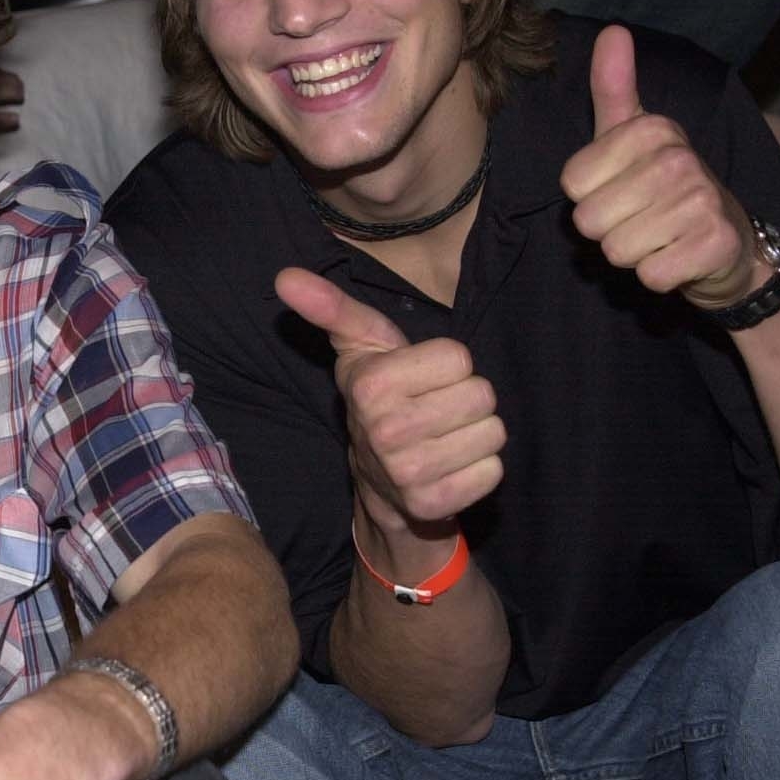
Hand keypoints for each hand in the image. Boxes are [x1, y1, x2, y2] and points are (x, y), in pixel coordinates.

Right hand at [274, 266, 503, 543]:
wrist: (379, 480)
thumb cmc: (379, 396)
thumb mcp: (360, 346)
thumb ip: (330, 307)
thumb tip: (285, 276)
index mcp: (371, 385)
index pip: (459, 357)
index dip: (448, 366)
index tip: (422, 379)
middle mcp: (387, 430)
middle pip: (482, 394)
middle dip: (466, 398)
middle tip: (437, 409)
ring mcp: (409, 472)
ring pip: (493, 432)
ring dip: (476, 434)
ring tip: (445, 437)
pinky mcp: (434, 503)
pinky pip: (493, 471)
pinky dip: (480, 468)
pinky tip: (451, 466)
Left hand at [561, 25, 760, 310]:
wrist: (730, 246)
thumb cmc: (666, 189)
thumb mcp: (633, 136)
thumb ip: (614, 87)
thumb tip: (613, 30)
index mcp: (653, 129)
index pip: (572, 184)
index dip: (589, 197)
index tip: (623, 190)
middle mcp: (680, 158)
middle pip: (589, 221)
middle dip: (608, 231)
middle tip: (642, 220)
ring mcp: (703, 200)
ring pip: (616, 250)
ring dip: (633, 255)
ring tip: (661, 237)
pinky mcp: (716, 244)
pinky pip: (649, 276)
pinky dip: (659, 276)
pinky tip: (679, 257)